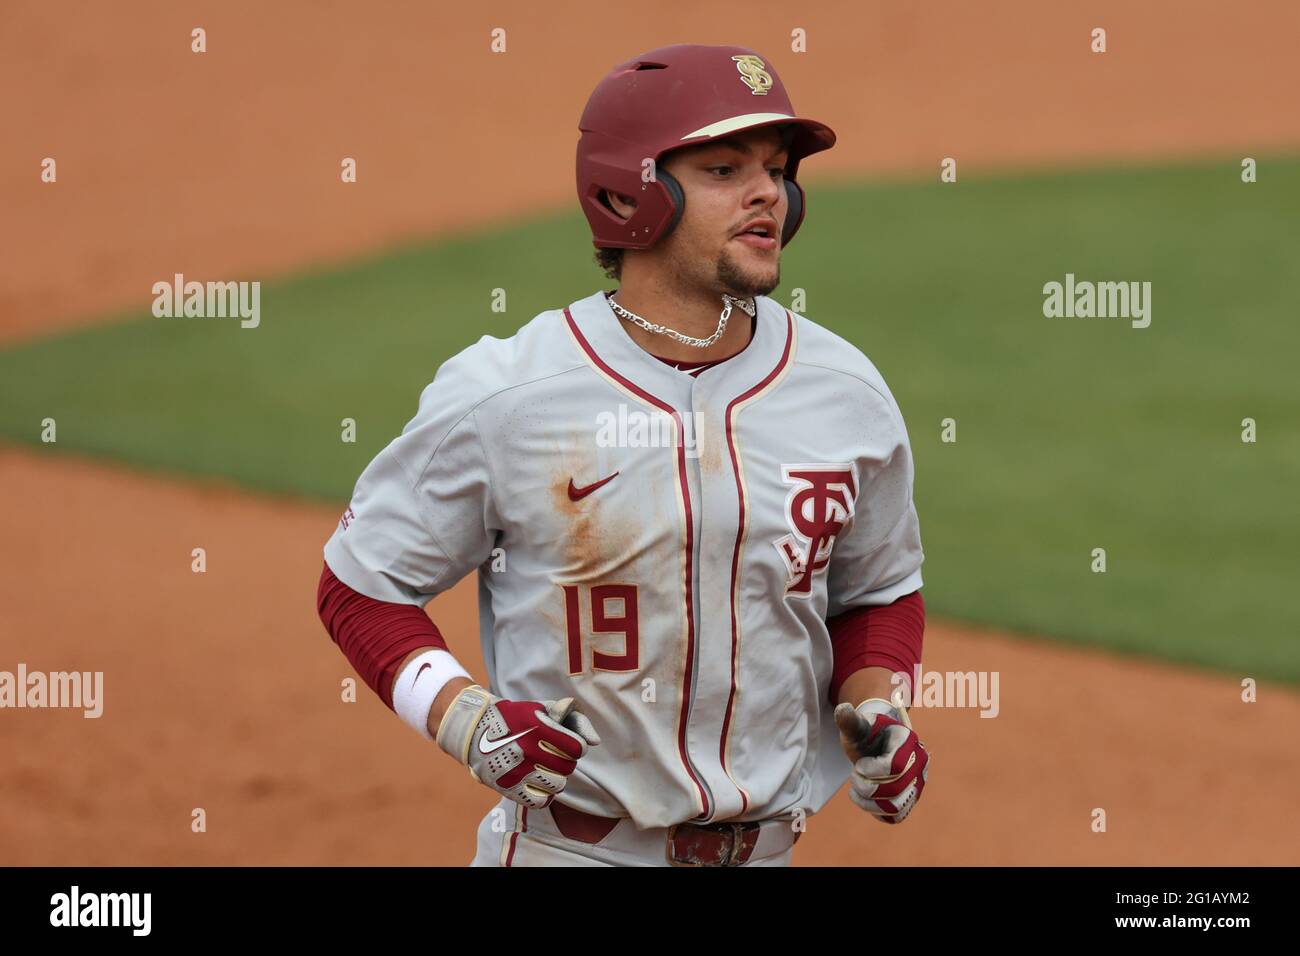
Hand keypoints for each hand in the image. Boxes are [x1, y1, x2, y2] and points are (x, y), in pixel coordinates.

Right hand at [435, 684, 600, 808]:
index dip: (576, 746)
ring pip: (558, 785)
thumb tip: (594, 742)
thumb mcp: (541, 708)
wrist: (475, 731)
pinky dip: (543, 793)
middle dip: (566, 760)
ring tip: (545, 768)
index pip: (577, 749)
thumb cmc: (515, 718)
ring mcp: (517, 772)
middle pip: (569, 767)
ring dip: (556, 777)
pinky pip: (541, 801)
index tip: (568, 744)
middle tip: (553, 754)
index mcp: (537, 728)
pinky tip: (536, 781)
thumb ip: (572, 719)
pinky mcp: (509, 789)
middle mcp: (527, 751)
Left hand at [834, 698, 929, 824]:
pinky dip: (877, 811)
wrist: (876, 745)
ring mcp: (917, 783)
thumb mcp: (857, 726)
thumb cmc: (866, 734)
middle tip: (855, 776)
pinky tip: (866, 799)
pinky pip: (897, 816)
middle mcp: (920, 763)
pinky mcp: (910, 799)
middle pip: (895, 789)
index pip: (893, 767)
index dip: (870, 770)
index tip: (859, 764)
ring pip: (896, 807)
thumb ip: (850, 721)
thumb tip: (842, 709)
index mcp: (908, 741)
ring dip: (869, 802)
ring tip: (857, 789)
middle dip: (866, 786)